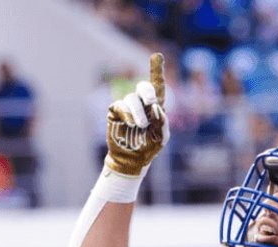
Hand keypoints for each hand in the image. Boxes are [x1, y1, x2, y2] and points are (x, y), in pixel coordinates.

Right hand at [104, 53, 168, 176]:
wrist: (132, 160)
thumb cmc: (149, 147)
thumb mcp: (161, 137)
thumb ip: (162, 123)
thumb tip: (156, 108)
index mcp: (155, 106)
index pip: (157, 86)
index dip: (156, 70)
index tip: (157, 56)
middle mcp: (141, 103)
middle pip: (144, 86)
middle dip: (148, 91)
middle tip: (151, 102)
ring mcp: (127, 107)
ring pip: (131, 98)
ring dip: (138, 111)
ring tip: (141, 125)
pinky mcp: (115, 112)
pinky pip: (119, 106)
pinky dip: (126, 114)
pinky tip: (130, 123)